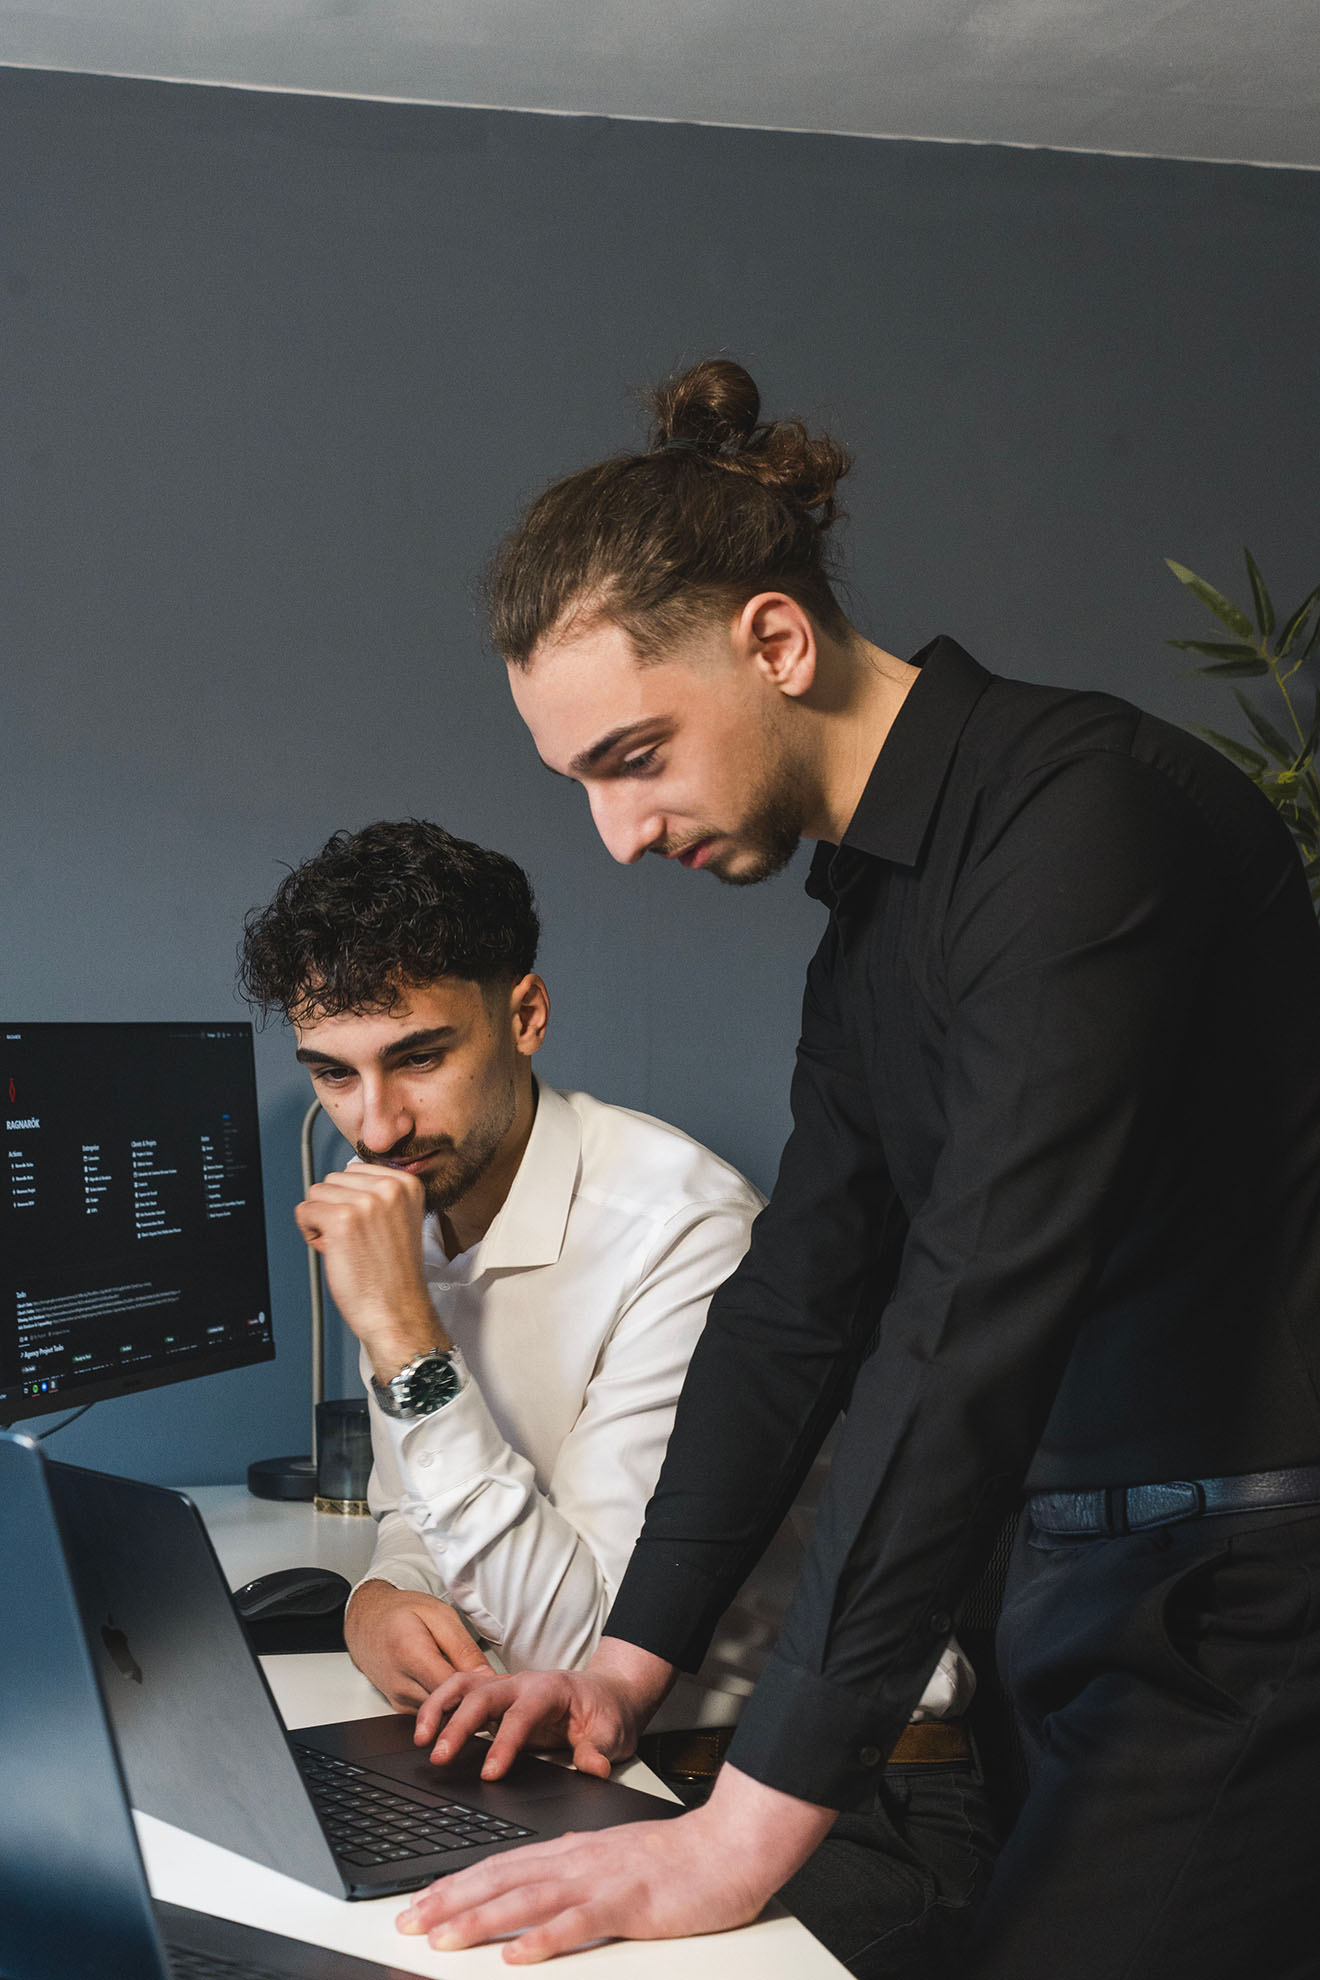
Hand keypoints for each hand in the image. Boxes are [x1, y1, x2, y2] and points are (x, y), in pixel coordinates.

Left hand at [294, 1164, 445, 1372]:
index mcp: (407, 1184)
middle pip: (333, 1179)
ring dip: (321, 1220)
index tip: (364, 1225)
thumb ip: (378, 1195)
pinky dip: (309, 1232)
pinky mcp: (342, 1220)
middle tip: (354, 1239)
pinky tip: (331, 1250)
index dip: (350, 1200)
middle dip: (334, 1208)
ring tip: (345, 1245)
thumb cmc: (394, 1275)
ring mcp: (366, 1202)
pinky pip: (305, 1211)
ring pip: (316, 1193)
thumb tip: (342, 1180)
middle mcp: (389, 1188)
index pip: (355, 1169)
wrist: (397, 1311)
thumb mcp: (399, 1219)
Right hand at [344, 1581, 492, 1710]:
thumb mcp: (439, 1616)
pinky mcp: (401, 1709)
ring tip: (486, 1691)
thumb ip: (464, 1649)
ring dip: (465, 1706)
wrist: (366, 1622)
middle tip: (504, 1692)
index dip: (482, 1690)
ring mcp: (399, 1700)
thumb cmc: (402, 1612)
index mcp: (410, 1654)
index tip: (506, 1688)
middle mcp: (401, 1684)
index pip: (453, 1687)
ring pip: (442, 1715)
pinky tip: (464, 1694)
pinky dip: (451, 1706)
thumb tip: (489, 1679)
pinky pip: (433, 1715)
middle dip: (478, 1701)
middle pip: (448, 1706)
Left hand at [395, 1761, 836, 1962]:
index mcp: (573, 1851)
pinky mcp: (629, 1902)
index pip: (501, 1866)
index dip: (455, 1884)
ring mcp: (601, 1880)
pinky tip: (517, 1953)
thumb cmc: (677, 1861)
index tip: (418, 1903)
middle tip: (407, 1922)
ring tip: (442, 1938)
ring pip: (528, 1899)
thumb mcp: (614, 1862)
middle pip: (501, 1879)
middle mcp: (577, 1860)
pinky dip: (545, 1938)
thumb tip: (533, 1893)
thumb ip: (574, 1874)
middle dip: (449, 1901)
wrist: (728, 1846)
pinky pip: (580, 1923)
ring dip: (480, 1919)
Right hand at [413, 1636, 673, 1780]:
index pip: (522, 1715)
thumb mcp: (611, 1732)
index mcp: (550, 1690)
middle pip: (483, 1695)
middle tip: (440, 1757)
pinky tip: (425, 1731)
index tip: (489, 1773)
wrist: (606, 1694)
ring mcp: (506, 1689)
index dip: (504, 1743)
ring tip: (421, 1739)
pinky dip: (440, 1707)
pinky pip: (461, 1695)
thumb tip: (593, 1768)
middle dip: (458, 1724)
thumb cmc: (606, 1713)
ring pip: (464, 1685)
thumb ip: (598, 1749)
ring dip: (439, 1708)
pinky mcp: (496, 1700)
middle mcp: (523, 1684)